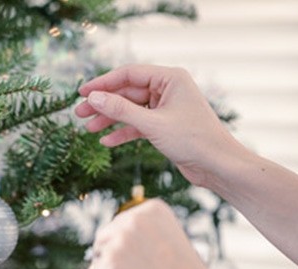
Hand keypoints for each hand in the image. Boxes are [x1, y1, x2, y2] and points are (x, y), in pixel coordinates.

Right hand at [75, 64, 243, 186]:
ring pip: (130, 110)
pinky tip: (106, 141)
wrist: (218, 166)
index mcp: (170, 78)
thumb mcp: (152, 124)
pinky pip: (138, 124)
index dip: (103, 83)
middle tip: (79, 113)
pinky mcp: (164, 126)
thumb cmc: (193, 140)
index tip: (82, 92)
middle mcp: (168, 89)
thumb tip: (93, 97)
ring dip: (110, 119)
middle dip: (103, 104)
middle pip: (127, 92)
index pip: (129, 73)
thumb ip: (120, 110)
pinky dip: (123, 132)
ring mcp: (166, 108)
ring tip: (88, 128)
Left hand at [83, 199, 213, 268]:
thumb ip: (144, 238)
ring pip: (98, 257)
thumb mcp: (169, 245)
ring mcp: (119, 240)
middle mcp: (134, 218)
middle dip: (110, 259)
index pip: (122, 223)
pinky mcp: (108, 264)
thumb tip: (113, 245)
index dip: (122, 246)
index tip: (133, 266)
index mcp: (153, 209)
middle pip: (104, 238)